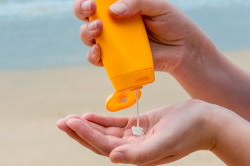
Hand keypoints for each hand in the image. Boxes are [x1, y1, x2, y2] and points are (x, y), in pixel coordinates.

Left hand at [57, 100, 219, 165]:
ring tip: (70, 118)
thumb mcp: (165, 142)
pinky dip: (102, 120)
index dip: (86, 134)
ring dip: (88, 125)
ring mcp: (135, 137)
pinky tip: (89, 115)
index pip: (104, 146)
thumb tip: (113, 158)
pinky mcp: (140, 125)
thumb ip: (140, 153)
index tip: (70, 122)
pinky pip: (116, 124)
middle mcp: (133, 149)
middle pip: (100, 141)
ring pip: (105, 132)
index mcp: (137, 155)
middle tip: (61, 122)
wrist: (206, 121)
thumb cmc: (189, 131)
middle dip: (80, 132)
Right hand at [74, 0, 203, 72]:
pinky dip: (92, 56)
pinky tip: (99, 51)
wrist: (183, 49)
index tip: (92, 1)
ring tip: (98, 30)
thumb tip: (113, 10)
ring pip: (87, 37)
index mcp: (121, 6)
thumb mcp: (158, 6)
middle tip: (91, 10)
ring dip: (86, 32)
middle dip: (82, 10)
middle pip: (86, 16)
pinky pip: (97, 59)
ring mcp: (113, 42)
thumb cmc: (172, 23)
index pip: (98, 1)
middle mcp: (113, 23)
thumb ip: (137, 3)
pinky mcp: (116, 59)